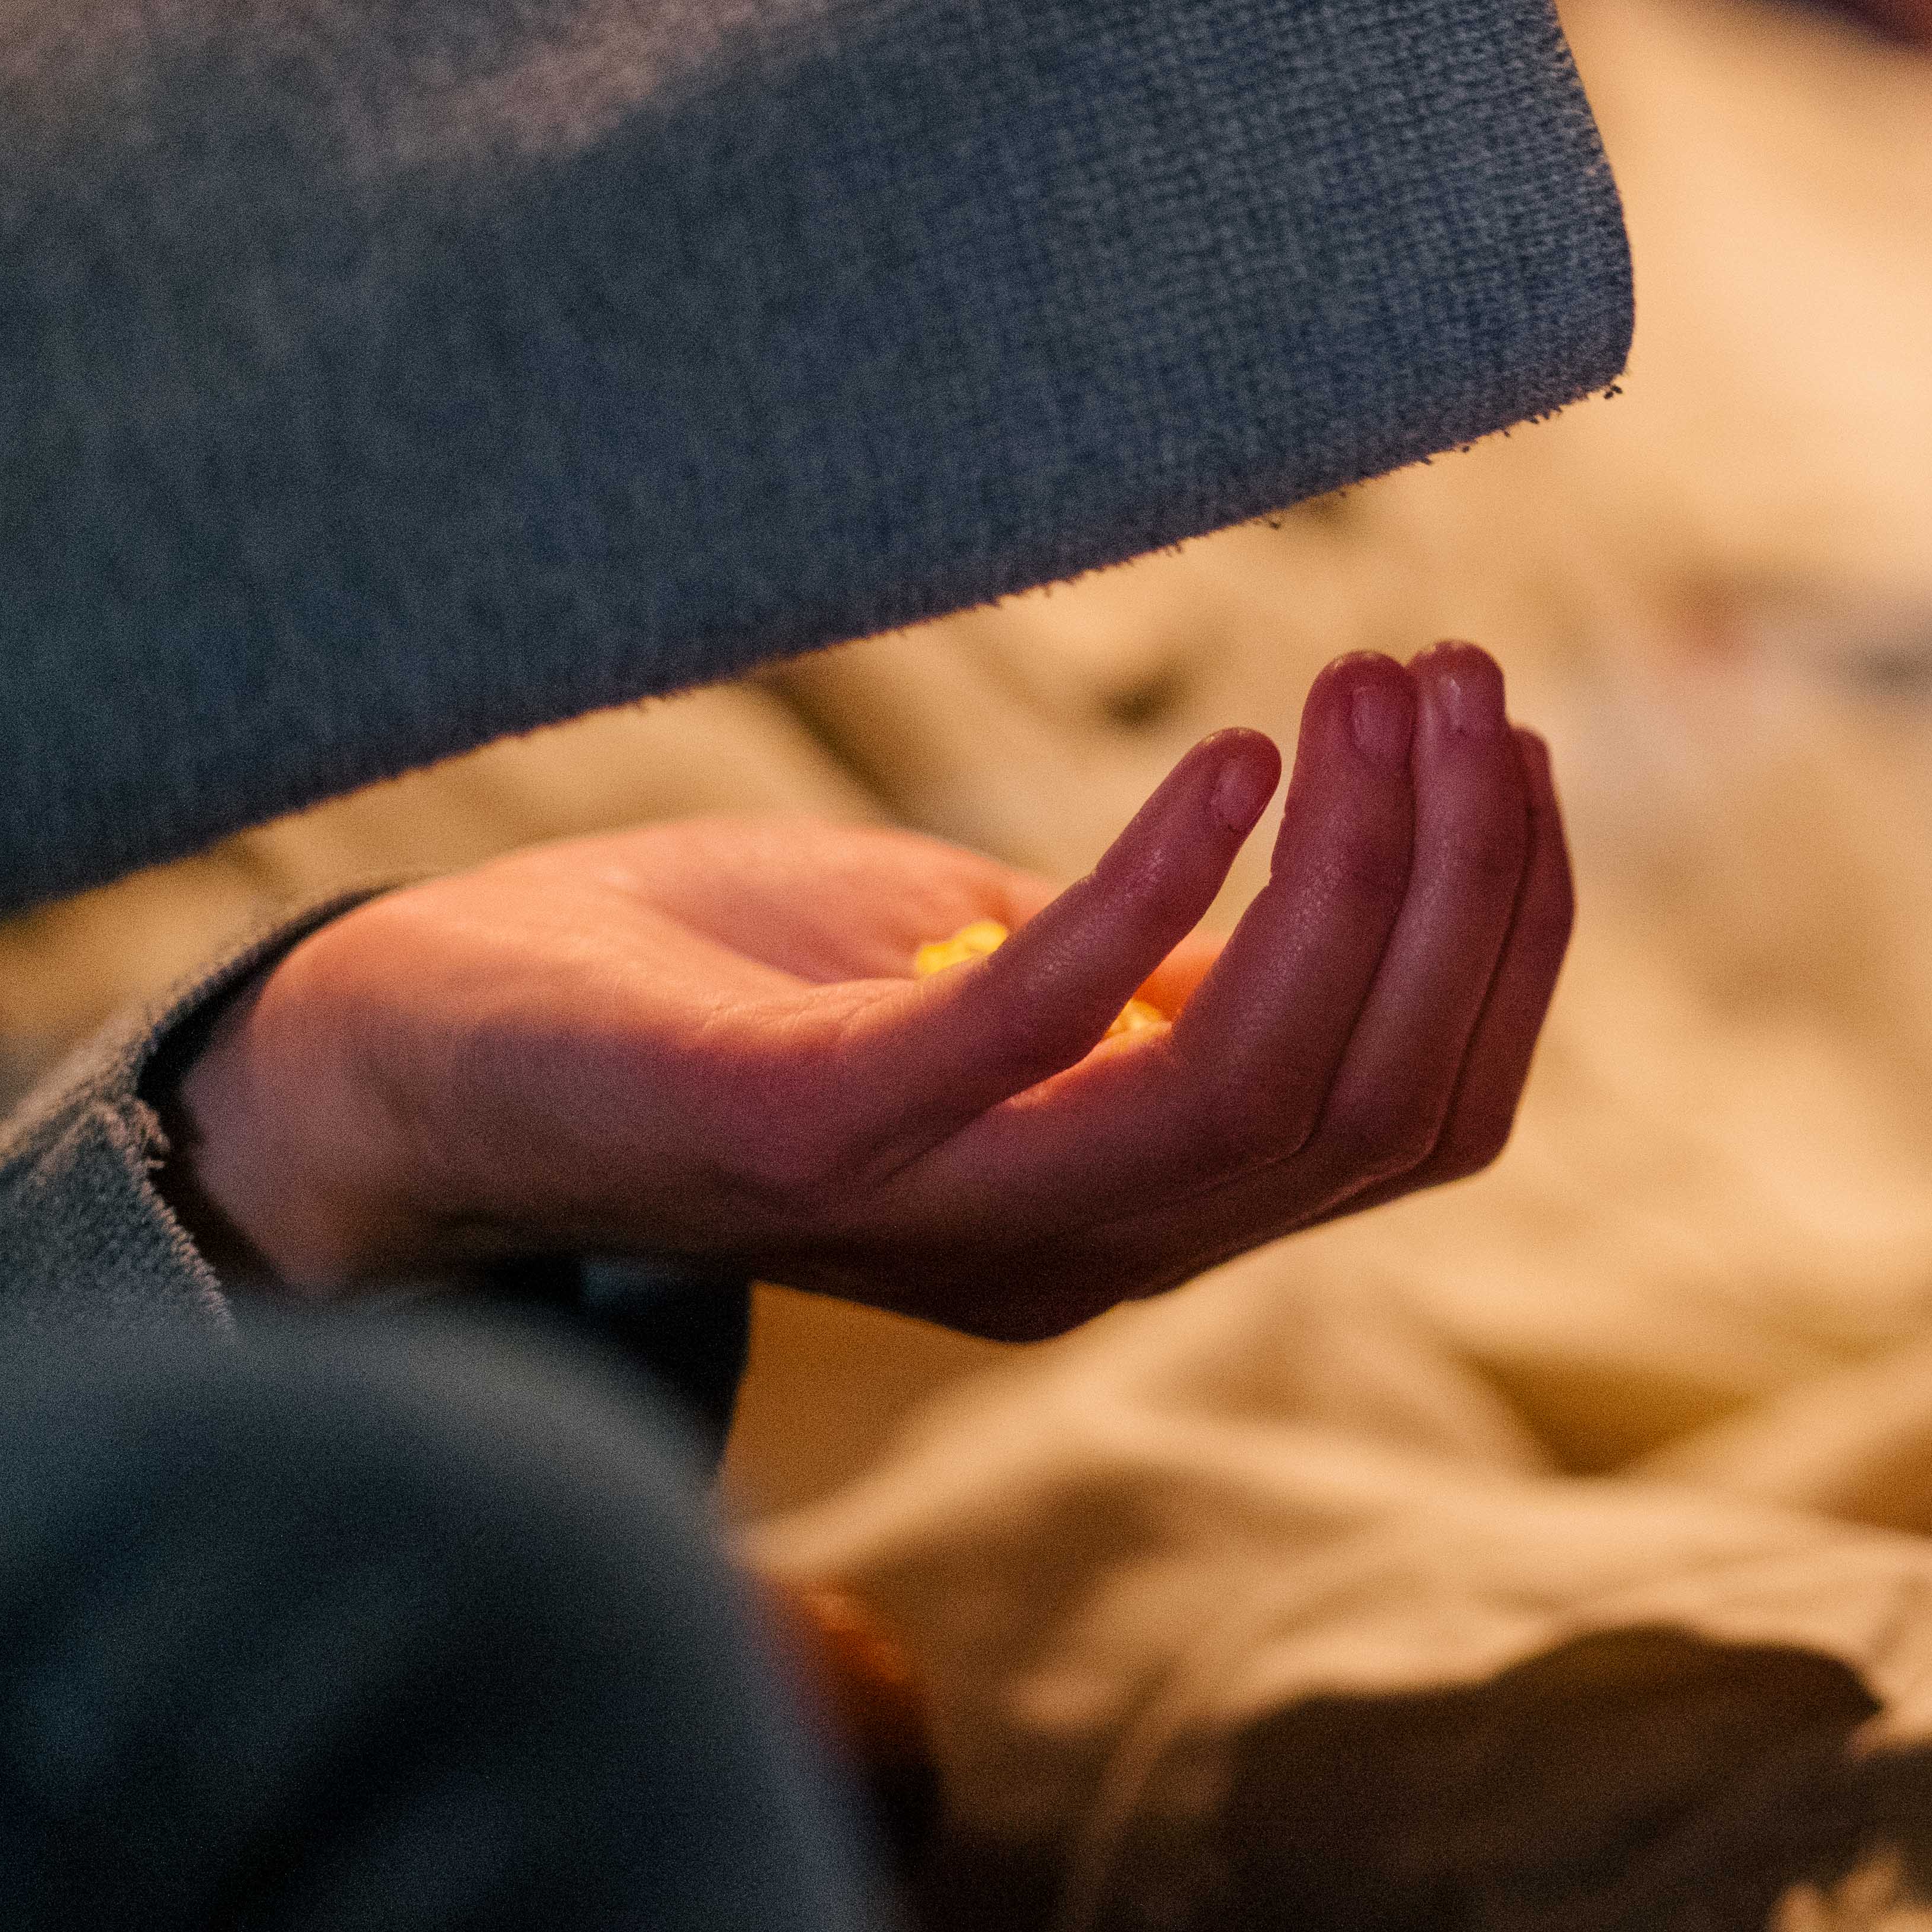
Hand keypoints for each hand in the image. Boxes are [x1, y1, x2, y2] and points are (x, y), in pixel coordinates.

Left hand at [171, 645, 1568, 1340]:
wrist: (418, 1061)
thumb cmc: (722, 991)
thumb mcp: (988, 983)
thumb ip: (1150, 978)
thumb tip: (1350, 854)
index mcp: (1139, 1215)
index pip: (1415, 1116)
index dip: (1506, 938)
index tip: (1513, 749)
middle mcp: (1077, 1254)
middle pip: (1366, 1104)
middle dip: (1462, 881)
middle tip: (1458, 677)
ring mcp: (944, 1209)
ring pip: (1249, 1093)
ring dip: (1351, 877)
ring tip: (1374, 690)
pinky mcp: (807, 1138)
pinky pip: (1031, 1037)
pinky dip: (1159, 895)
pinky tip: (1233, 761)